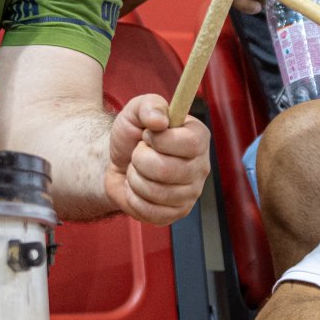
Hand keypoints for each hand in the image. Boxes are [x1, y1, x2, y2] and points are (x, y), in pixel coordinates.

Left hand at [103, 93, 210, 224]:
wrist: (118, 163)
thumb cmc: (132, 135)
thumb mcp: (135, 111)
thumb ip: (149, 106)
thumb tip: (160, 121)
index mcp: (198, 138)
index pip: (189, 143)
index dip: (160, 140)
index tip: (147, 134)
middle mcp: (201, 167)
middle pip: (167, 170)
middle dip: (140, 160)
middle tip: (138, 154)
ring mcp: (191, 193)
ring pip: (156, 192)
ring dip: (135, 179)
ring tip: (137, 170)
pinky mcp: (177, 213)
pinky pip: (150, 211)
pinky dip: (134, 198)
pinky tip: (137, 188)